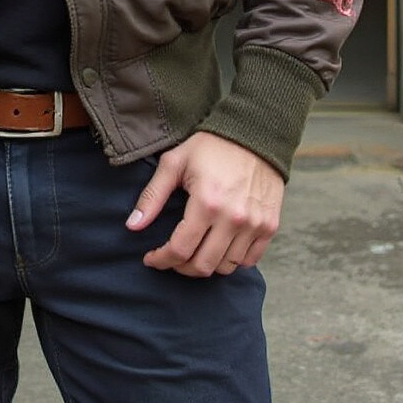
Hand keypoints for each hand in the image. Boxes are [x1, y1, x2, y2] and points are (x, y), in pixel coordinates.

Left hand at [125, 131, 283, 277]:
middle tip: (171, 257)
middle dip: (180, 268)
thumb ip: (152, 196)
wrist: (254, 134)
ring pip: (226, 267)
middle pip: (203, 266)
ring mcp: (255, 225)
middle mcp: (233, 219)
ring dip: (206, 265)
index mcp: (207, 202)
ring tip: (194, 251)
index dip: (161, 259)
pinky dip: (231, 261)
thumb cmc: (210, 147)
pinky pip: (249, 260)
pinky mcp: (269, 226)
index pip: (180, 249)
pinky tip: (218, 247)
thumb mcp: (174, 163)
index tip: (151, 258)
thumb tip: (132, 226)